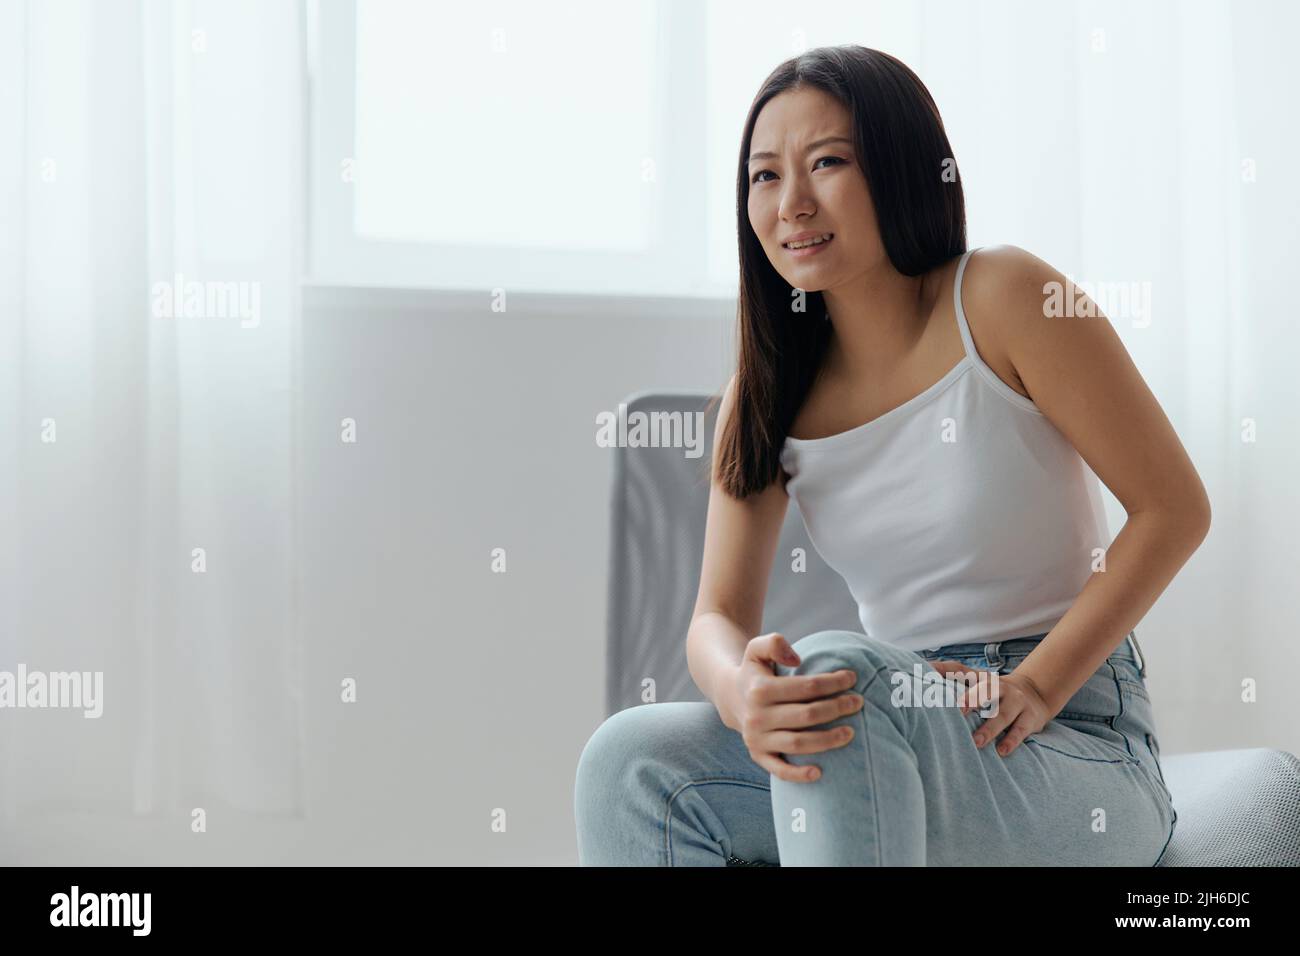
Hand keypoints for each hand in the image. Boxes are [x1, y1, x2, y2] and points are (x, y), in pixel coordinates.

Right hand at [724, 632, 864, 782]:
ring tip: (851, 732)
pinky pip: (779, 770)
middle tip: (859, 702)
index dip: (833, 682)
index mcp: (759, 689)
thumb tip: (796, 659)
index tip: (852, 678)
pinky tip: (820, 773)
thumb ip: (773, 643)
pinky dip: (798, 774)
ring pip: (798, 743)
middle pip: (807, 715)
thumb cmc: (756, 672)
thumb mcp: (756, 648)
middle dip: (837, 708)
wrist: (731, 697)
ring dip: (828, 740)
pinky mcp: (758, 755)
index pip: (805, 686)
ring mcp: (757, 739)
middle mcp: (756, 716)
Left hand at [927, 659, 1053, 757]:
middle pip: (987, 690)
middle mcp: (1000, 687)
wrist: (1035, 693)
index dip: (947, 675)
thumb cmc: (993, 691)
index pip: (962, 672)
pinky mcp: (1030, 718)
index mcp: (982, 678)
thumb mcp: (975, 680)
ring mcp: (1016, 702)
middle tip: (959, 712)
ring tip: (977, 742)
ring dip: (990, 728)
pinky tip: (1002, 750)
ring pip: (1003, 714)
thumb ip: (949, 675)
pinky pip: (1021, 730)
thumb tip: (921, 669)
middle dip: (973, 699)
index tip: (934, 685)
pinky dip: (1012, 740)